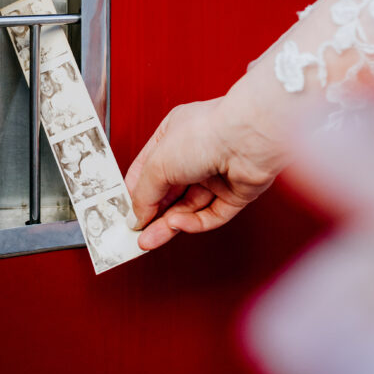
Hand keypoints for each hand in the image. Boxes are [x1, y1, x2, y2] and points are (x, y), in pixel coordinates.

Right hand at [125, 84, 289, 250]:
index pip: (149, 167)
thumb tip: (135, 214)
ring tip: (148, 240)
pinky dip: (194, 223)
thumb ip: (143, 191)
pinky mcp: (235, 193)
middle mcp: (196, 153)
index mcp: (174, 135)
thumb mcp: (158, 162)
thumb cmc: (206, 132)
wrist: (250, 137)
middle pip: (169, 191)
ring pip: (188, 207)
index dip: (136, 190)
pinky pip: (211, 215)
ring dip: (167, 224)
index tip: (124, 212)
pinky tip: (178, 225)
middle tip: (134, 234)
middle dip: (151, 213)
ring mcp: (217, 174)